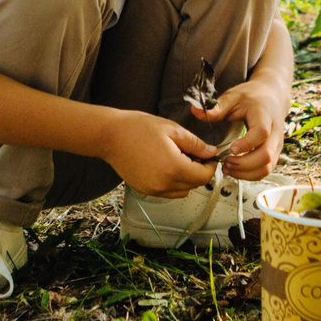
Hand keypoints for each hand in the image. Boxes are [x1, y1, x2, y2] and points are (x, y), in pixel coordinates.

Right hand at [99, 107, 218, 198]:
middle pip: (194, 185)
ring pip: (181, 191)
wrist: (110, 136)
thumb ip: (195, 144)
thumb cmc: (139, 128)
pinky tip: (166, 165)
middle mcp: (164, 184)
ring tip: (179, 159)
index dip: (210, 166)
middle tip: (195, 154)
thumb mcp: (172, 130)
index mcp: (174, 168)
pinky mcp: (145, 190)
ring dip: (186, 179)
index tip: (210, 156)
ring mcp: (153, 190)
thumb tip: (210, 152)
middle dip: (199, 171)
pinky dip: (172, 183)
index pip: (204, 177)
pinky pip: (167, 192)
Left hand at [190, 78, 285, 179]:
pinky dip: (250, 175)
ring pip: (267, 168)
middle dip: (243, 165)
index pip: (261, 133)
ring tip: (228, 168)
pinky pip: (266, 170)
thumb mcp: (233, 97)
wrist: (272, 97)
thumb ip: (217, 107)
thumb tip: (195, 111)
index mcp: (264, 116)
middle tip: (225, 163)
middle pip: (266, 156)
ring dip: (246, 173)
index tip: (231, 149)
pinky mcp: (274, 154)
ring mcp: (276, 145)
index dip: (247, 144)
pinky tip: (236, 170)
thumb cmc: (252, 97)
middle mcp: (274, 133)